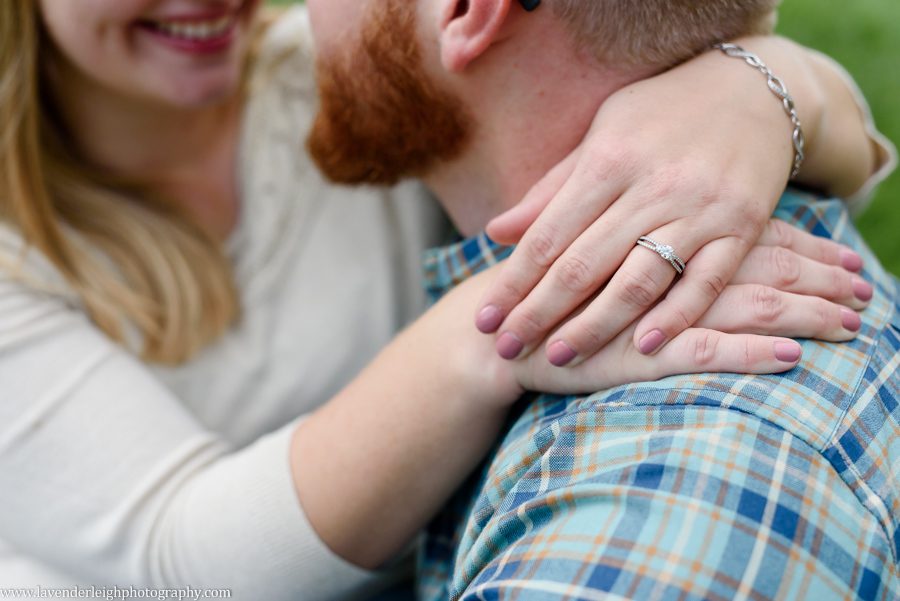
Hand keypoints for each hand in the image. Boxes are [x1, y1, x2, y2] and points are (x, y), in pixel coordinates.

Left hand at [472, 42, 865, 365]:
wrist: (754, 89)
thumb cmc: (659, 116)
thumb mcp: (599, 137)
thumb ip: (550, 191)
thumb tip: (494, 234)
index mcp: (606, 161)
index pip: (547, 236)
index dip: (512, 283)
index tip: (484, 320)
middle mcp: (650, 186)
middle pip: (583, 265)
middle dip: (538, 313)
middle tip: (505, 349)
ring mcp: (699, 208)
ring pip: (638, 281)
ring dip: (594, 327)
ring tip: (557, 358)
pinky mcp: (743, 225)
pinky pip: (706, 281)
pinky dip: (675, 317)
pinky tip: (642, 348)